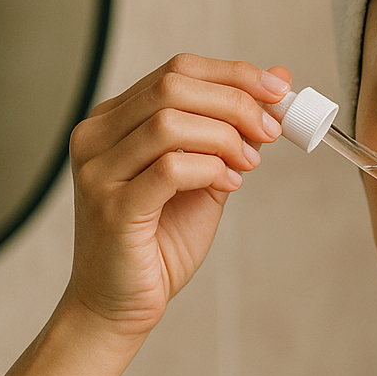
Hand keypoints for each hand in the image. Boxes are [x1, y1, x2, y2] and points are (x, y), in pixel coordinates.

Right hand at [59, 54, 290, 337]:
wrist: (119, 305)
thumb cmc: (159, 243)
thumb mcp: (206, 176)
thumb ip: (233, 132)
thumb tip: (279, 82)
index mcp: (115, 120)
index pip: (177, 70)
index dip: (234, 74)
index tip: (278, 91)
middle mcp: (97, 136)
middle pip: (173, 86)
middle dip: (235, 102)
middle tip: (271, 129)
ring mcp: (99, 170)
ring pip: (169, 123)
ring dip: (225, 137)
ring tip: (249, 163)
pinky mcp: (112, 207)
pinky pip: (169, 169)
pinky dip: (209, 169)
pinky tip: (228, 184)